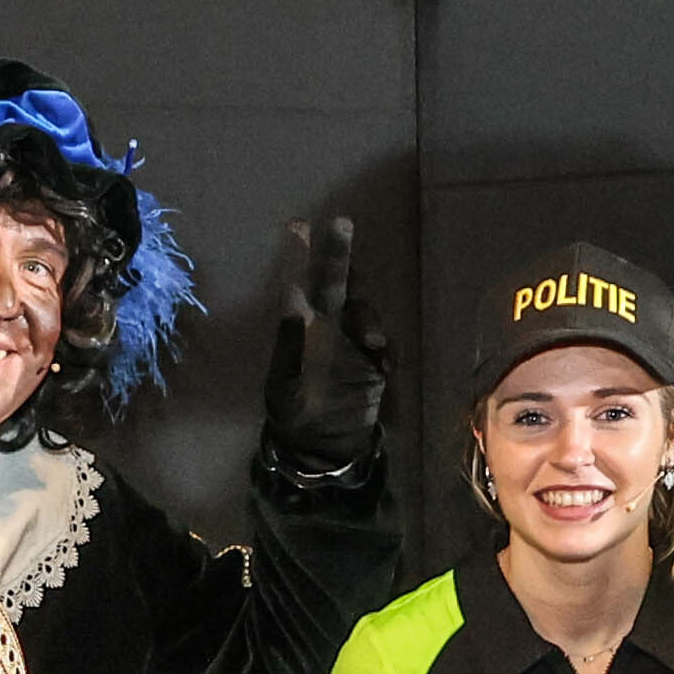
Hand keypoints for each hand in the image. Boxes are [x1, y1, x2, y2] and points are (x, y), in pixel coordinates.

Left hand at [264, 215, 388, 469]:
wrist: (324, 450)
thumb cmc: (295, 414)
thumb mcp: (284, 386)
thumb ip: (290, 344)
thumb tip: (292, 301)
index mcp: (300, 328)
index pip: (300, 284)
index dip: (300, 255)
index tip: (298, 225)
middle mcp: (328, 327)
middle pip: (337, 282)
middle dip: (339, 254)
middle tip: (341, 223)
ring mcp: (354, 344)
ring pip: (366, 313)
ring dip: (369, 320)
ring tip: (373, 344)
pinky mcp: (376, 366)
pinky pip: (388, 348)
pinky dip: (389, 352)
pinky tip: (383, 365)